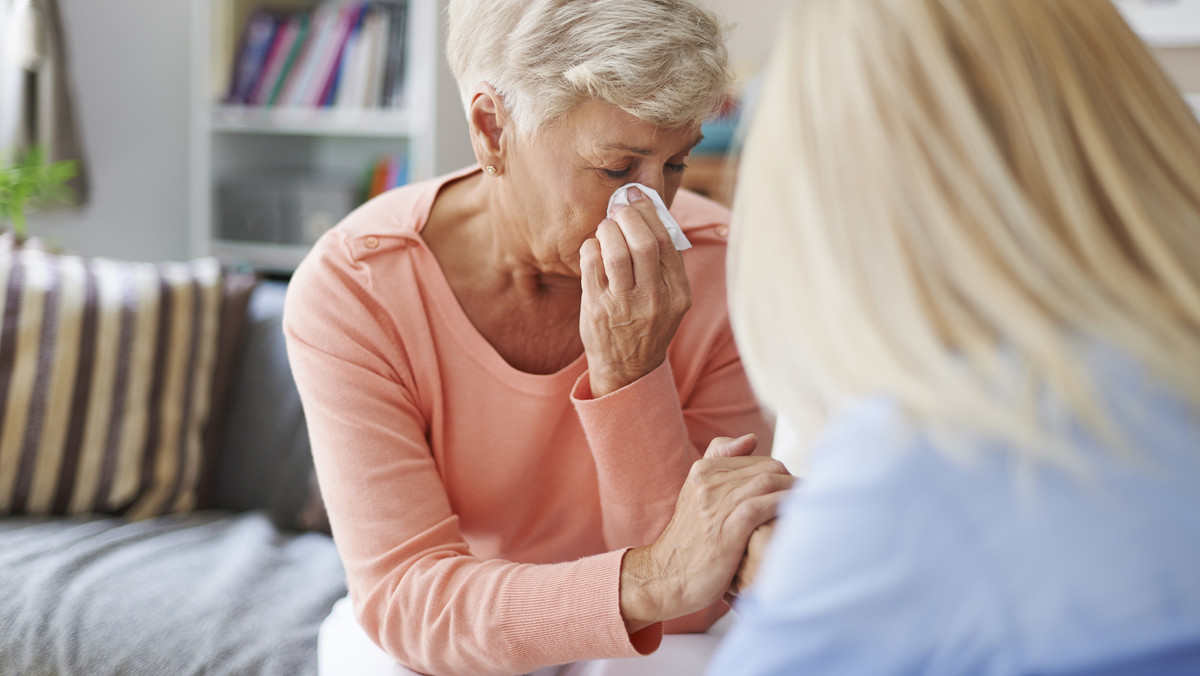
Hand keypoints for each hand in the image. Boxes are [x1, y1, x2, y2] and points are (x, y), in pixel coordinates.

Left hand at [578, 187, 690, 396]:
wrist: (627, 369)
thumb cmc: (647, 323)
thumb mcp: (670, 299)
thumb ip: (664, 263)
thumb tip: (647, 213)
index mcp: (678, 294)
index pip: (666, 242)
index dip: (650, 212)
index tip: (638, 197)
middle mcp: (653, 300)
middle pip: (643, 243)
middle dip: (628, 216)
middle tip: (620, 208)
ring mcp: (623, 306)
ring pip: (615, 253)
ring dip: (608, 230)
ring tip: (607, 226)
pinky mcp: (596, 309)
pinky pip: (591, 264)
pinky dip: (591, 247)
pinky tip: (594, 248)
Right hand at [619, 434, 795, 632]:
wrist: (667, 576)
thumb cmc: (692, 538)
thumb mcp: (698, 494)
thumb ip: (720, 460)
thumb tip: (751, 438)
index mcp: (702, 470)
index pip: (757, 459)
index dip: (781, 474)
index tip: (797, 489)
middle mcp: (708, 483)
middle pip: (767, 468)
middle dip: (792, 481)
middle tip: (810, 499)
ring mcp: (716, 505)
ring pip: (767, 483)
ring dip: (794, 491)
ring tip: (812, 504)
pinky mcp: (726, 530)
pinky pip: (763, 506)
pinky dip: (785, 505)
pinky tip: (798, 514)